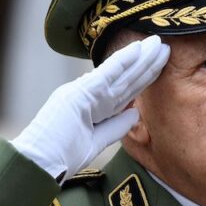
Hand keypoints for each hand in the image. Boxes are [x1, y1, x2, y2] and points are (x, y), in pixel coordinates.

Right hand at [11, 35, 170, 181]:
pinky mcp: (79, 93)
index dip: (144, 76)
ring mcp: (84, 92)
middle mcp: (90, 95)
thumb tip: (135, 114)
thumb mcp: (96, 141)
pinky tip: (137, 50)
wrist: (39, 163)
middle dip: (147, 63)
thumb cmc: (62, 155)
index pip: (125, 89)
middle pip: (126, 78)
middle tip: (165, 45)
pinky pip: (105, 75)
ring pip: (120, 73)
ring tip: (159, 43)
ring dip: (140, 58)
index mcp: (94, 106)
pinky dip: (121, 62)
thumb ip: (115, 126)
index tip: (161, 63)